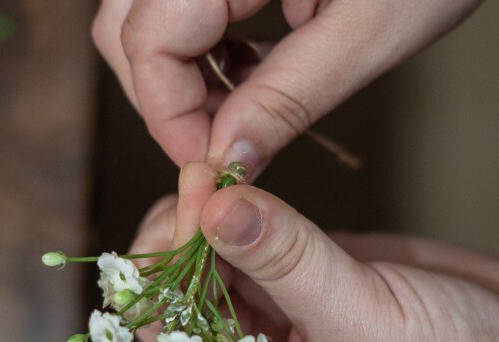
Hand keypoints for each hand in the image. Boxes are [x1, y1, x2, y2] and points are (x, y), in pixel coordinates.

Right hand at [92, 0, 482, 169]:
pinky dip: (213, 53)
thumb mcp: (367, 34)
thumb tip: (228, 162)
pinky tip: (259, 74)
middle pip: (131, 27)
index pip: (145, 37)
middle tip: (228, 149)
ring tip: (248, 114)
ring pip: (152, 21)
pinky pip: (193, 9)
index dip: (169, 114)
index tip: (214, 169)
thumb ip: (290, 97)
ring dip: (187, 79)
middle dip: (170, 99)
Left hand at [129, 162, 498, 341]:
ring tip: (231, 166)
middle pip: (185, 284)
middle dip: (190, 227)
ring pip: (221, 251)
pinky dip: (257, 203)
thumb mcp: (368, 326)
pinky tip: (254, 177)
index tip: (199, 202)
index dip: (170, 264)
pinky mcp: (325, 270)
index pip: (172, 331)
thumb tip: (214, 205)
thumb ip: (289, 263)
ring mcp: (293, 309)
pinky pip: (268, 231)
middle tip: (214, 173)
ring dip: (220, 209)